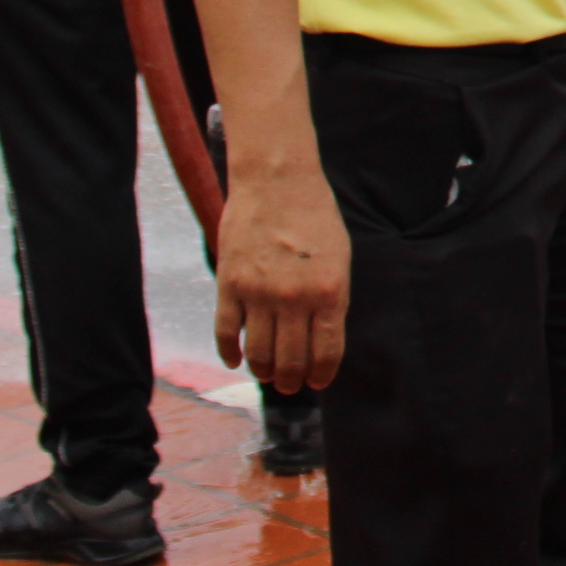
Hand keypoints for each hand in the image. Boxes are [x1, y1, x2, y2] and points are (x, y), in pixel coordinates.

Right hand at [214, 161, 351, 394]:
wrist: (277, 181)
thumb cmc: (315, 218)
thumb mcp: (339, 258)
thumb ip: (332, 300)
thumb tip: (321, 341)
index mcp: (330, 291)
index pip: (326, 352)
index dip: (321, 374)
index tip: (317, 382)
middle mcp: (294, 297)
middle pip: (291, 360)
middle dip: (292, 380)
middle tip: (291, 385)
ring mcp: (259, 293)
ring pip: (258, 353)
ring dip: (263, 371)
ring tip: (267, 374)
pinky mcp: (229, 284)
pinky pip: (226, 332)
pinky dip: (229, 353)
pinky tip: (234, 360)